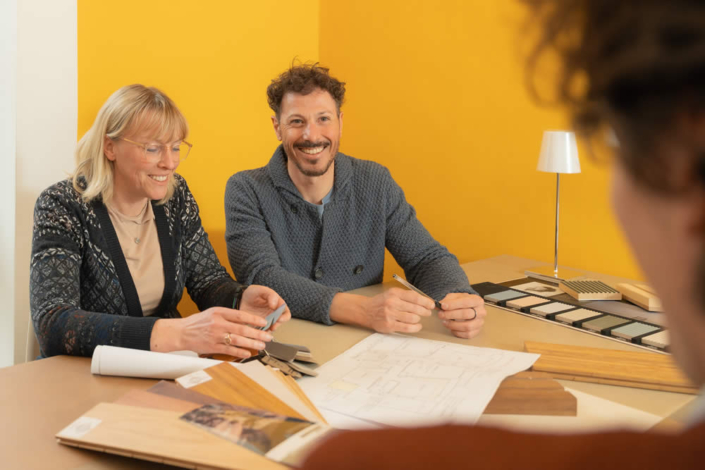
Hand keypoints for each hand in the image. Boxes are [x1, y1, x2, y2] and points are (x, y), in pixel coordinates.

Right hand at [151, 307, 272, 358]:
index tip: (264, 323)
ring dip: (252, 344)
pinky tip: (248, 353)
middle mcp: (218, 323)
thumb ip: (228, 315)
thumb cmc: (199, 322)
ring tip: (262, 346)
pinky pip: (229, 350)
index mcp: (219, 312)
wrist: (181, 332)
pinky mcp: (212, 347)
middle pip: (242, 329)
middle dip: (257, 334)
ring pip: (238, 340)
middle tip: (268, 337)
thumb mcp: (213, 312)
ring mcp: (215, 336)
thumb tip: (247, 320)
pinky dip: (240, 352)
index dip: (254, 319)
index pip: (240, 315)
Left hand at [240, 285, 290, 331]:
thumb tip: (275, 305)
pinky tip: (257, 334)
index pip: (285, 313)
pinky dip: (260, 335)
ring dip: (268, 331)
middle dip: (277, 326)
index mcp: (277, 305)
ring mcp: (266, 321)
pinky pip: (261, 333)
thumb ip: (270, 295)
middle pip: (279, 323)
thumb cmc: (252, 293)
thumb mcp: (261, 290)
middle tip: (272, 327)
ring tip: (264, 331)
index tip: (280, 319)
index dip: (284, 317)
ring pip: (270, 329)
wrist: (239, 299)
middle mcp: (273, 315)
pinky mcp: (258, 327)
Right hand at [361, 288, 434, 333]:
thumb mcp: (392, 294)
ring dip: (419, 319)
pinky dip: (416, 327)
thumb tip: (424, 301)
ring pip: (413, 318)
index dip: (426, 301)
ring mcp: (390, 315)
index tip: (431, 304)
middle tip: (427, 312)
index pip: (415, 297)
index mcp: (395, 293)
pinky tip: (417, 326)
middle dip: (425, 311)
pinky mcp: (389, 325)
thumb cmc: (382, 302)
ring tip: (418, 318)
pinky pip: (407, 327)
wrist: (366, 311)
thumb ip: (406, 296)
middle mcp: (392, 303)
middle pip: (416, 308)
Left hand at [438, 293, 485, 338]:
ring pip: (467, 326)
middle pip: (466, 314)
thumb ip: (447, 300)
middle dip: (451, 315)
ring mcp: (480, 322)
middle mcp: (481, 312)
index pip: (466, 302)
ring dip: (453, 325)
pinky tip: (451, 328)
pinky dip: (457, 332)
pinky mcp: (477, 331)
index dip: (453, 304)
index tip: (443, 306)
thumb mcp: (455, 297)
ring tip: (444, 322)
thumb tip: (439, 304)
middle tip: (441, 314)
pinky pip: (467, 334)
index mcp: (477, 300)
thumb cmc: (461, 303)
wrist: (468, 308)